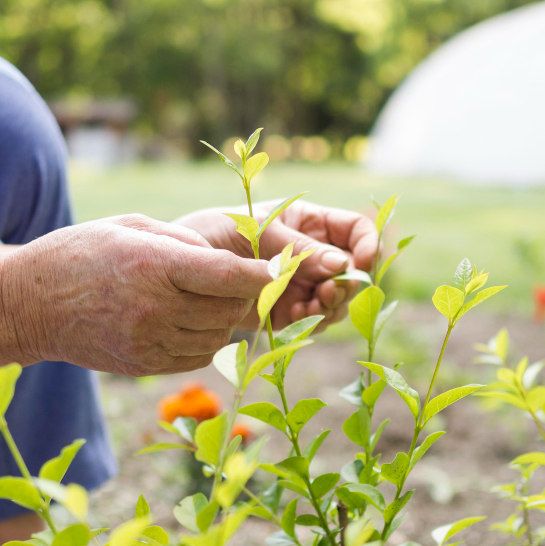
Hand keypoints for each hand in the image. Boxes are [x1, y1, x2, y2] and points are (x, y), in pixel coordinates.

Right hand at [2, 214, 270, 375]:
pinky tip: (190, 321)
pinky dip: (206, 340)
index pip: (228, 274)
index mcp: (153, 265)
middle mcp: (155, 308)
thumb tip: (227, 262)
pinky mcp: (145, 365)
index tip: (285, 268)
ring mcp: (149, 342)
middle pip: (229, 309)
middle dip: (245, 295)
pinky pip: (197, 357)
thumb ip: (184, 240)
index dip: (264, 273)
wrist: (30, 305)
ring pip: (218, 337)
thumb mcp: (130, 226)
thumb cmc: (81, 253)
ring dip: (225, 319)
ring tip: (210, 300)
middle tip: (246, 281)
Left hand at [175, 200, 378, 329]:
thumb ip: (296, 248)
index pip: (356, 230)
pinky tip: (294, 319)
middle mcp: (311, 254)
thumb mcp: (256, 231)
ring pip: (336, 300)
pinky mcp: (285, 311)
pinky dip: (309, 322)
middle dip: (345, 284)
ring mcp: (300, 284)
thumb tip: (341, 264)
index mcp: (309, 222)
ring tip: (306, 308)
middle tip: (325, 294)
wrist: (176, 270)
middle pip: (351, 271)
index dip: (367, 245)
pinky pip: (311, 320)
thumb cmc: (214, 233)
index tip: (361, 263)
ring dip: (329, 307)